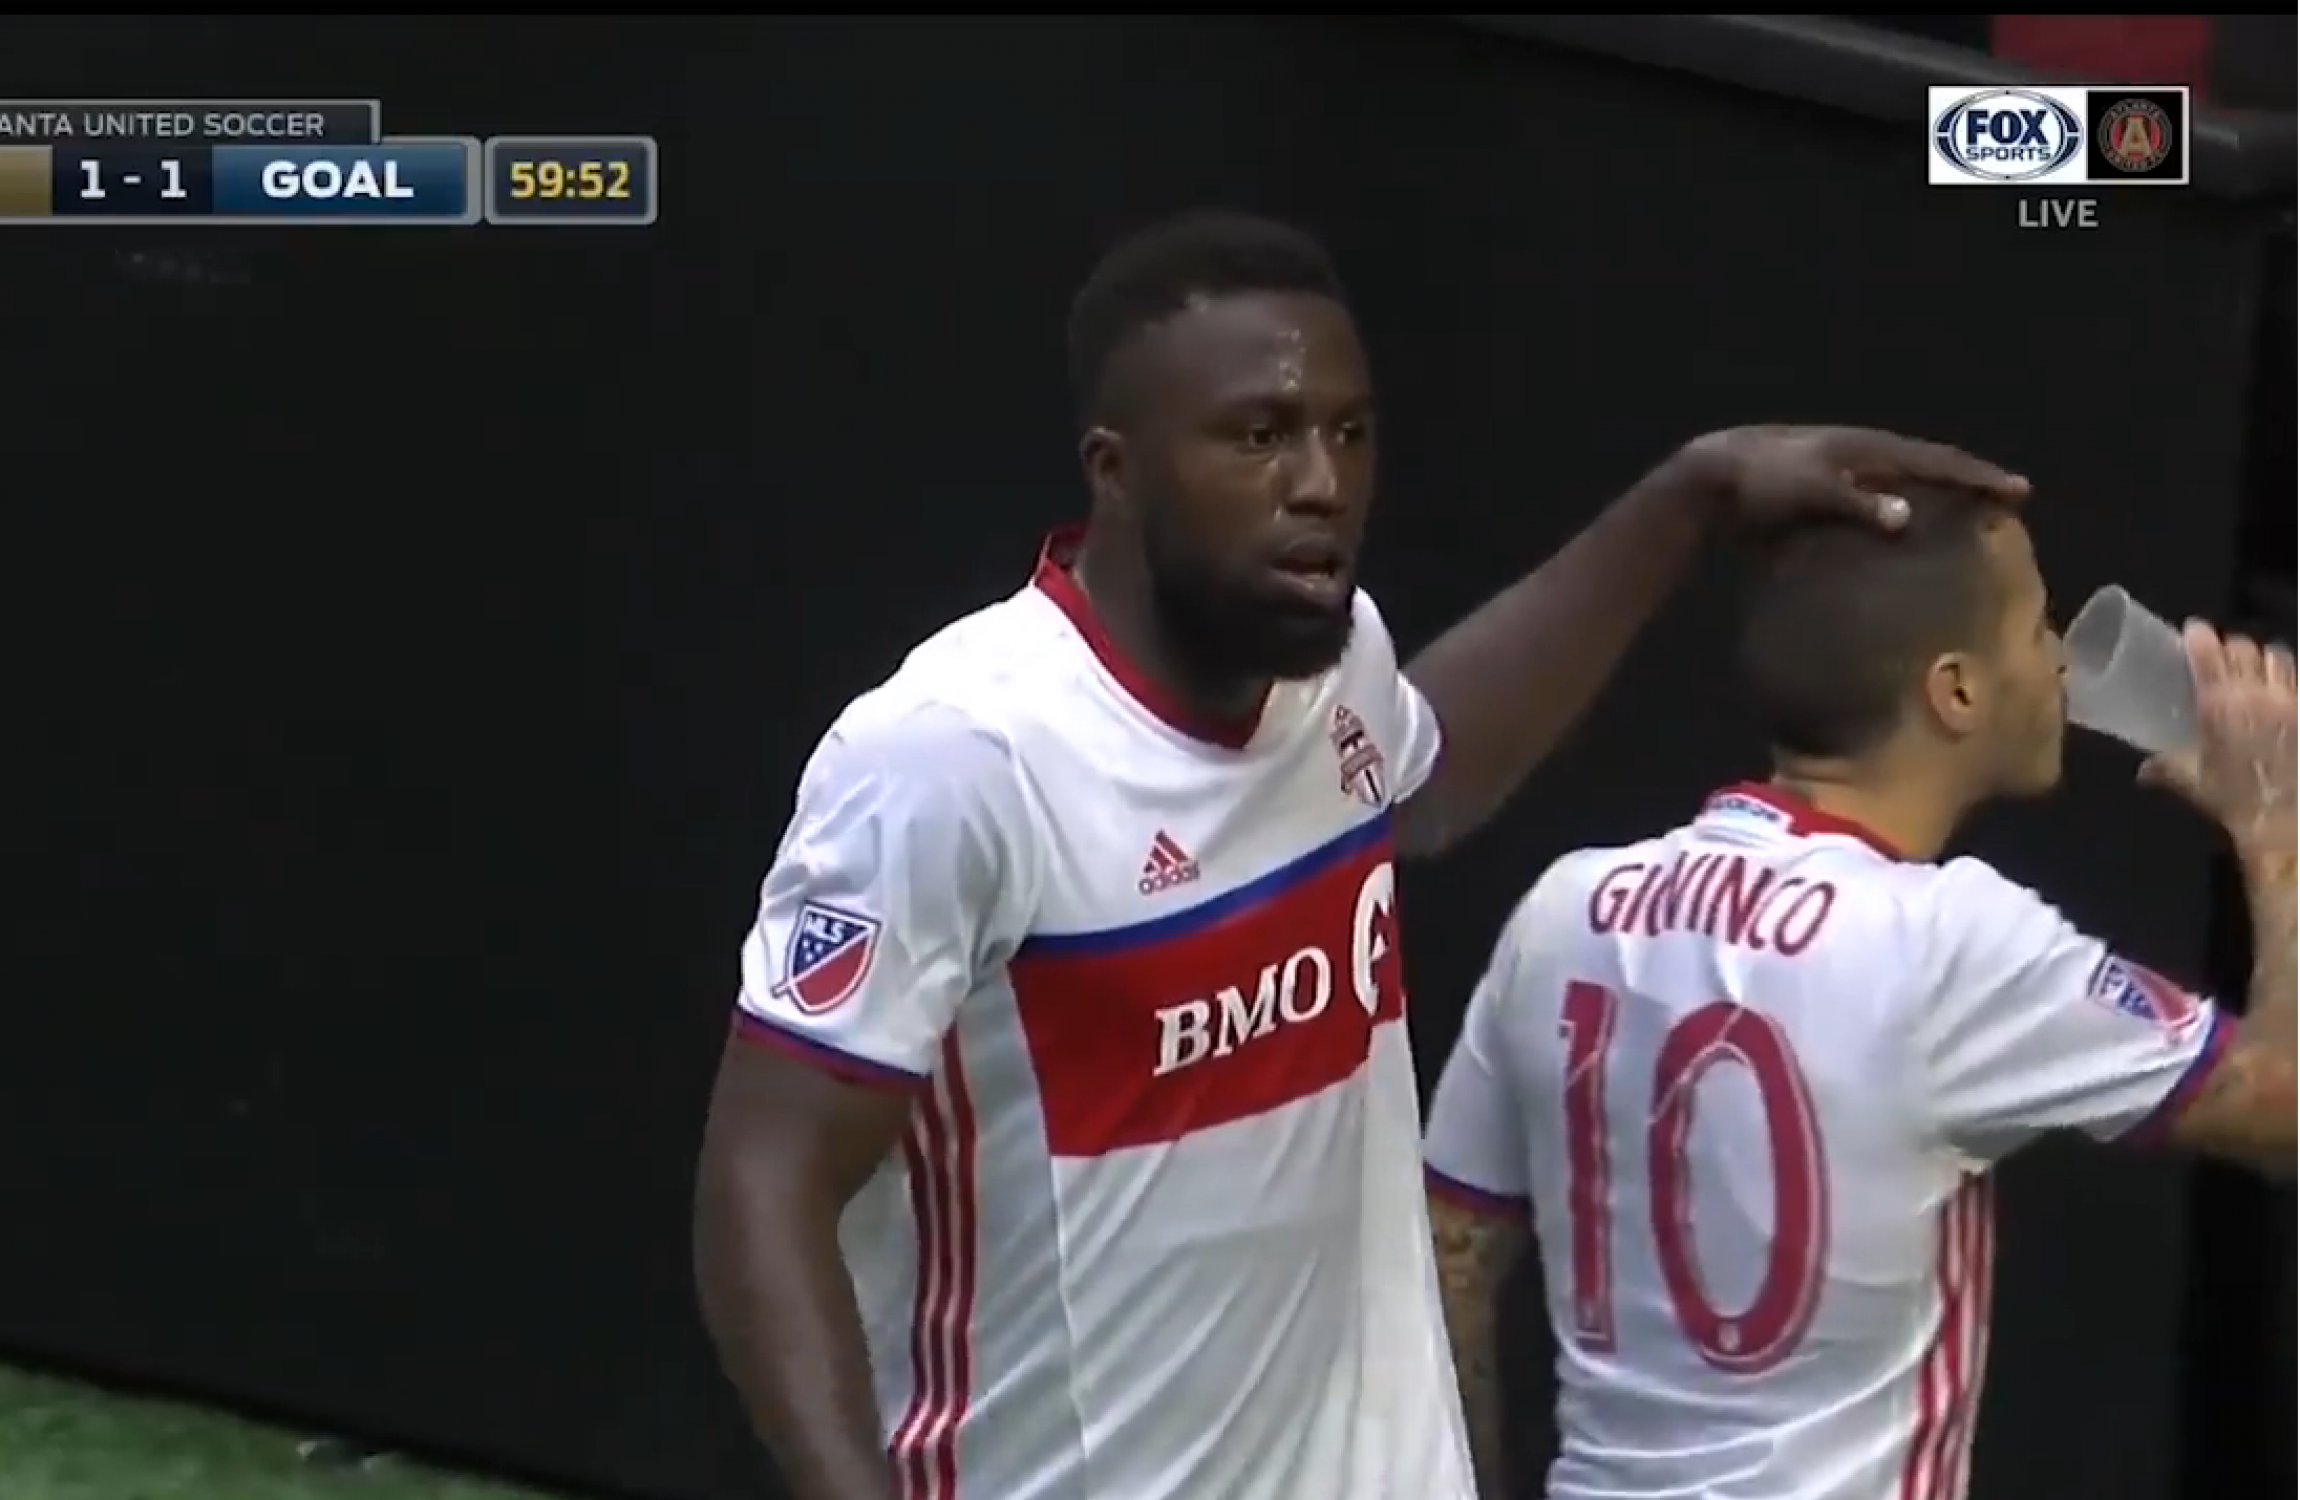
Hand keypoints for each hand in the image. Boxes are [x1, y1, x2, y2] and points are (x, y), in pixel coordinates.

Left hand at [1683, 425, 2030, 530]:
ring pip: (1902, 486)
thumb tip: (1907, 517)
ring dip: (1935, 499)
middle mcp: (1863, 457)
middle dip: (1966, 483)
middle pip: (1927, 469)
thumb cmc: (1761, 480)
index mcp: (1867, 448)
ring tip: (1967, 523)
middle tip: (2006, 503)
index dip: (1979, 476)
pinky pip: (1874, 506)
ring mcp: (1843, 475)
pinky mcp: (1823, 497)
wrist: (1711, 478)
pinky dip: (1898, 518)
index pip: (1937, 461)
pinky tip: (1905, 544)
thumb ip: (1857, 502)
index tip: (2019, 490)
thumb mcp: (1809, 489)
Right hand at [2138, 622, 2297, 848]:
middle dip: (2231, 645)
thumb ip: (2165, 768)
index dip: (2199, 635)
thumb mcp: (2192, 783)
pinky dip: (2288, 677)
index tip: (2193, 630)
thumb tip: (2143, 770)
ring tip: (2257, 667)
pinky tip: (2282, 689)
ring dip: (2264, 656)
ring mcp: (2289, 700)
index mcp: (2219, 704)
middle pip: (2245, 646)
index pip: (2209, 651)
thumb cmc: (2233, 799)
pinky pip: (2298, 680)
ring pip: (2278, 656)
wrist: (2283, 820)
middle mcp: (2256, 693)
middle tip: (2223, 655)